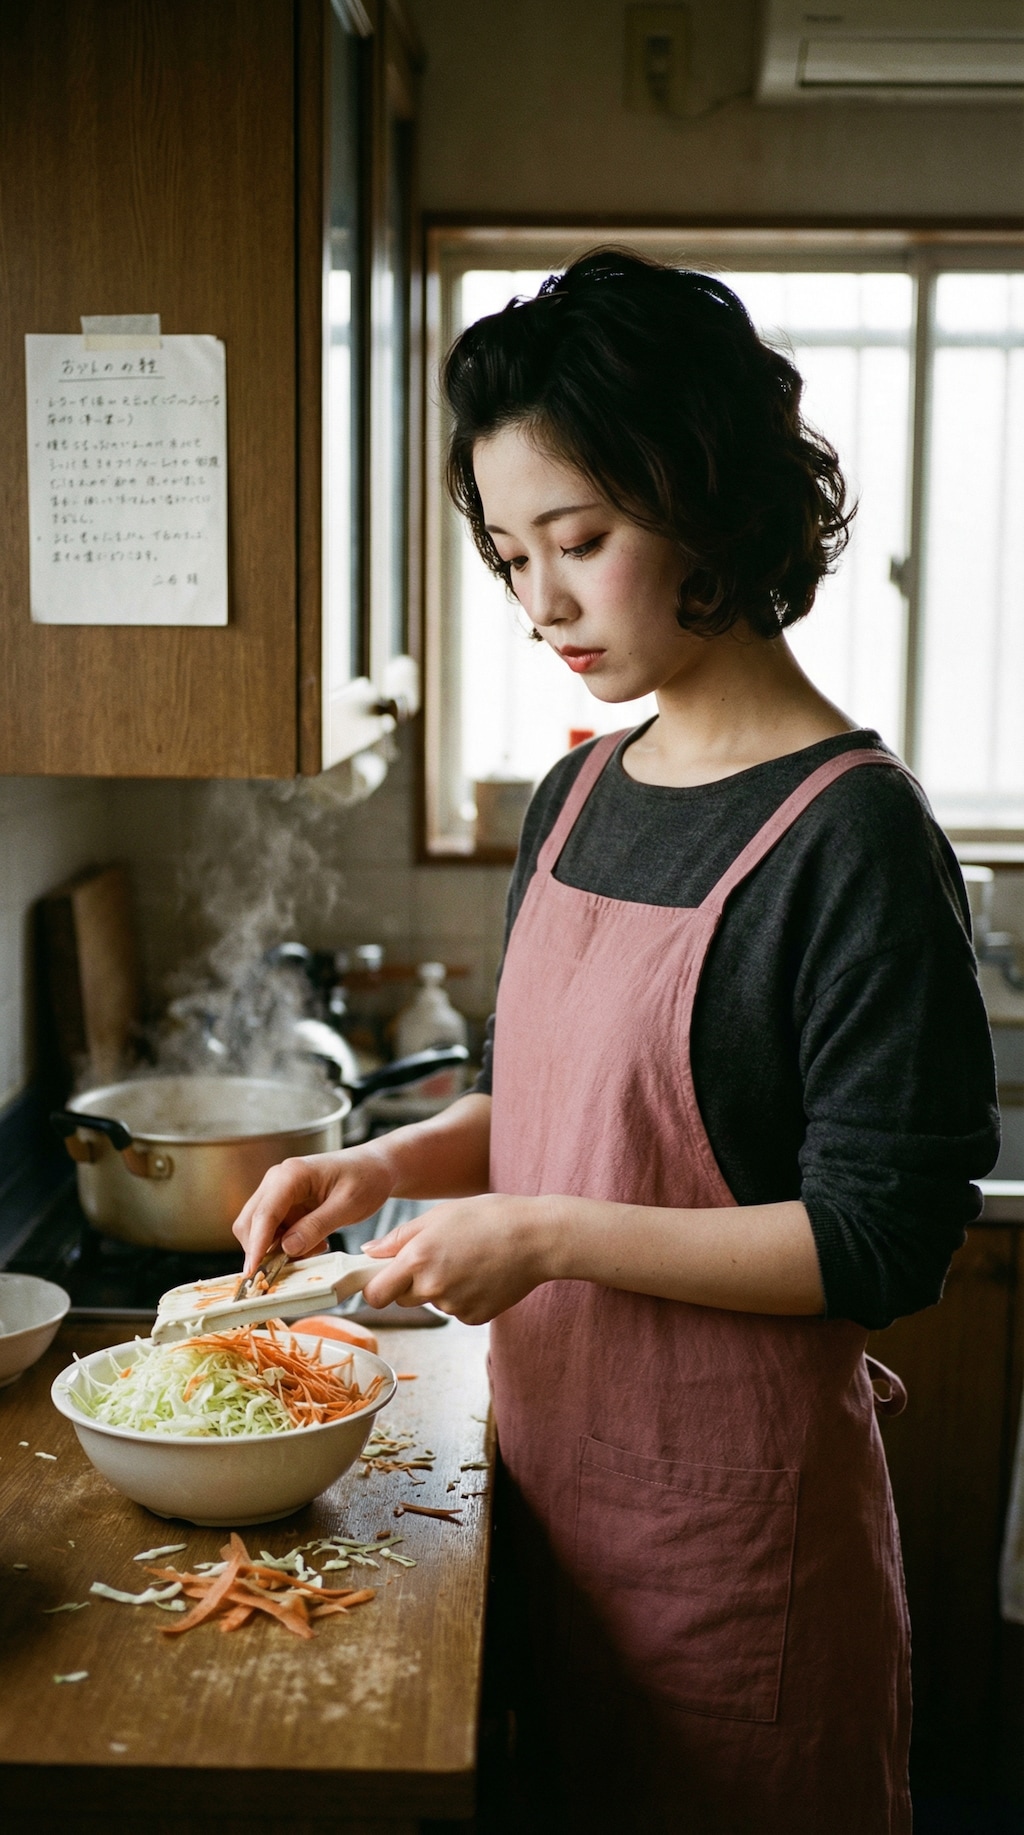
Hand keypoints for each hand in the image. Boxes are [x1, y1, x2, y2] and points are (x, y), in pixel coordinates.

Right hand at [232, 1141, 397, 1273]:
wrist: (376, 1167)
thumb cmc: (366, 1178)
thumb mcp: (348, 1205)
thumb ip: (317, 1226)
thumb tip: (287, 1248)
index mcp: (292, 1174)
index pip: (264, 1214)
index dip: (256, 1245)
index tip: (252, 1272)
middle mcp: (277, 1180)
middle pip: (250, 1222)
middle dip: (263, 1249)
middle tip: (292, 1266)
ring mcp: (278, 1192)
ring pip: (258, 1230)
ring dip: (278, 1249)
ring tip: (315, 1248)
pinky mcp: (283, 1204)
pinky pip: (273, 1231)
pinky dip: (286, 1244)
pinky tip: (314, 1242)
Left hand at [360, 1193, 552, 1324]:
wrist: (536, 1238)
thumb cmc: (488, 1217)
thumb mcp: (438, 1215)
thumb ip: (398, 1238)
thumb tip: (369, 1253)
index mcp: (418, 1259)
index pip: (376, 1294)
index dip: (375, 1287)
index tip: (380, 1278)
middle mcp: (432, 1287)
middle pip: (403, 1299)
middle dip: (410, 1284)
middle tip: (436, 1257)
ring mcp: (454, 1306)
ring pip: (433, 1302)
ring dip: (441, 1287)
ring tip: (468, 1259)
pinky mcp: (474, 1317)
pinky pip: (456, 1310)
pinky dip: (464, 1296)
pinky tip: (481, 1274)